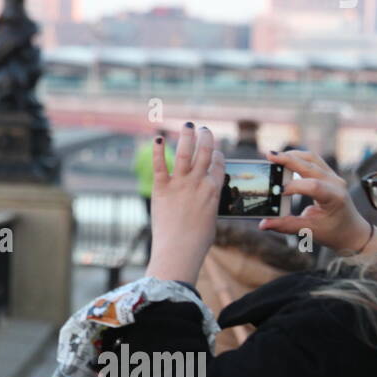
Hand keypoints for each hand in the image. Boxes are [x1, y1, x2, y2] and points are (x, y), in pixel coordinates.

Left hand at [144, 124, 225, 285]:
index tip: (215, 150)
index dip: (217, 154)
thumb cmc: (197, 241)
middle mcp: (198, 183)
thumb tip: (206, 197)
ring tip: (188, 125)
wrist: (180, 250)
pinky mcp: (162, 189)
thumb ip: (207, 202)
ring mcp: (180, 184)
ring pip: (184, 153)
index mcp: (214, 191)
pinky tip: (157, 138)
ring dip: (187, 137)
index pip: (219, 165)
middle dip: (206, 138)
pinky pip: (160, 165)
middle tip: (204, 129)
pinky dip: (158, 150)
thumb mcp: (210, 218)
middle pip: (205, 153)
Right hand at [257, 150, 376, 254]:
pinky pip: (313, 160)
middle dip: (288, 160)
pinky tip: (284, 160)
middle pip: (310, 165)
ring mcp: (333, 177)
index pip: (313, 186)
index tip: (277, 192)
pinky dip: (297, 158)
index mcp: (335, 198)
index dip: (294, 186)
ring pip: (312, 158)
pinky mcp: (329, 175)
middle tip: (269, 156)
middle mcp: (336, 183)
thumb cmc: (334, 232)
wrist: (352, 231)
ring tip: (274, 156)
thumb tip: (264, 224)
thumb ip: (286, 225)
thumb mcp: (310, 231)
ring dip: (292, 155)